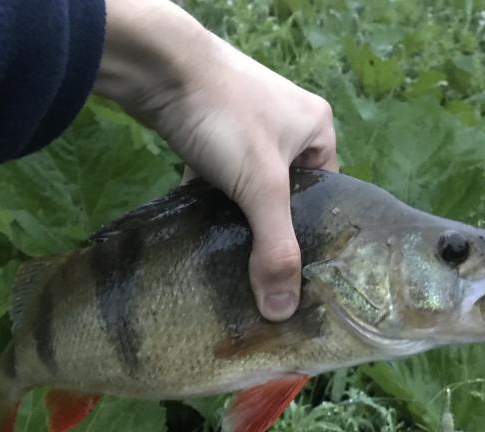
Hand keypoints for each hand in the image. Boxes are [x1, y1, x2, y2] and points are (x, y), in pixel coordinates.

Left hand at [94, 0, 337, 320]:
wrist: (159, 66)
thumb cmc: (226, 119)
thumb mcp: (260, 187)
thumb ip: (275, 248)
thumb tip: (282, 311)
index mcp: (317, 129)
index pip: (325, 195)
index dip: (312, 233)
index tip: (296, 273)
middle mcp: (287, 124)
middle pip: (285, 194)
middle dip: (270, 229)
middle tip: (261, 272)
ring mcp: (246, 125)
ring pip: (249, 185)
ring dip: (237, 216)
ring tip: (232, 258)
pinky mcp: (210, 128)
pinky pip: (220, 174)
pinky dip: (211, 199)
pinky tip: (202, 231)